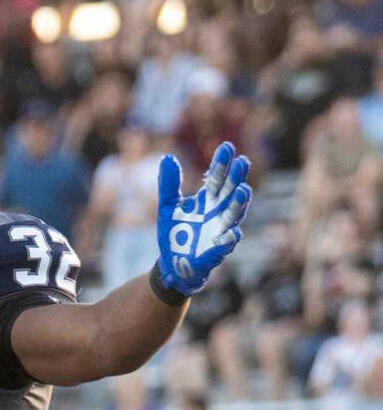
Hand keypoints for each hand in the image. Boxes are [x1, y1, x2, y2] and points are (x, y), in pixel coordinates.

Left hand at [155, 141, 251, 296]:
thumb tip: (166, 158)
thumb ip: (169, 184)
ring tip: (243, 191)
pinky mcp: (216, 252)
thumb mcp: (167, 206)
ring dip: (238, 205)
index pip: (216, 178)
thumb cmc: (175, 233)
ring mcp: (220, 231)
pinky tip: (232, 233)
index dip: (221, 163)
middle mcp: (218, 213)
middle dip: (237, 178)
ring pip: (233, 216)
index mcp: (207, 200)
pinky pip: (225, 245)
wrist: (172, 263)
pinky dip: (228, 239)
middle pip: (229, 193)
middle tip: (242, 161)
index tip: (226, 146)